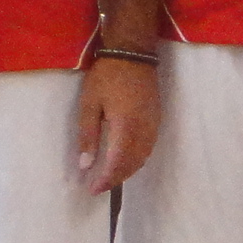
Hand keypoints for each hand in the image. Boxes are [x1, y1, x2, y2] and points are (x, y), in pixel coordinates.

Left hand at [75, 52, 160, 193]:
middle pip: (132, 164)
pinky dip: (137, 159)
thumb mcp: (89, 104)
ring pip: (143, 157)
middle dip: (116, 179)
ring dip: (128, 171)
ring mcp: (153, 125)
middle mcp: (143, 130)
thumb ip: (88, 135)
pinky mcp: (156, 118)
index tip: (92, 189)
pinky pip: (149, 147)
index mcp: (126, 128)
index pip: (117, 163)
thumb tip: (85, 164)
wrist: (133, 52)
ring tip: (111, 176)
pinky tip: (127, 159)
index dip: (106, 180)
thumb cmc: (107, 76)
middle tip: (99, 186)